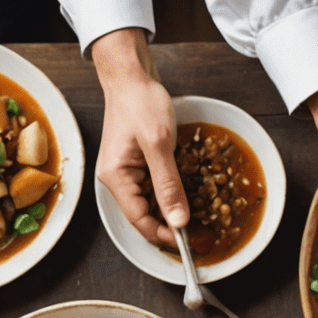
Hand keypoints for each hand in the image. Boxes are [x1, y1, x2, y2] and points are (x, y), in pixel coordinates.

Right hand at [91, 28, 186, 249]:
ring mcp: (129, 172)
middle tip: (200, 229)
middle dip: (171, 223)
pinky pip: (156, 186)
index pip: (139, 221)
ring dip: (174, 207)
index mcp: (117, 178)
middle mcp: (119, 179)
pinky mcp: (139, 164)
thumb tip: (178, 221)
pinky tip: (190, 192)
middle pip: (146, 215)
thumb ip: (168, 186)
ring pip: (153, 202)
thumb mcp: (159, 144)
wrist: (132, 75)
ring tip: (200, 212)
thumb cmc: (140, 102)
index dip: (163, 235)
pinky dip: (173, 191)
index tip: (188, 242)